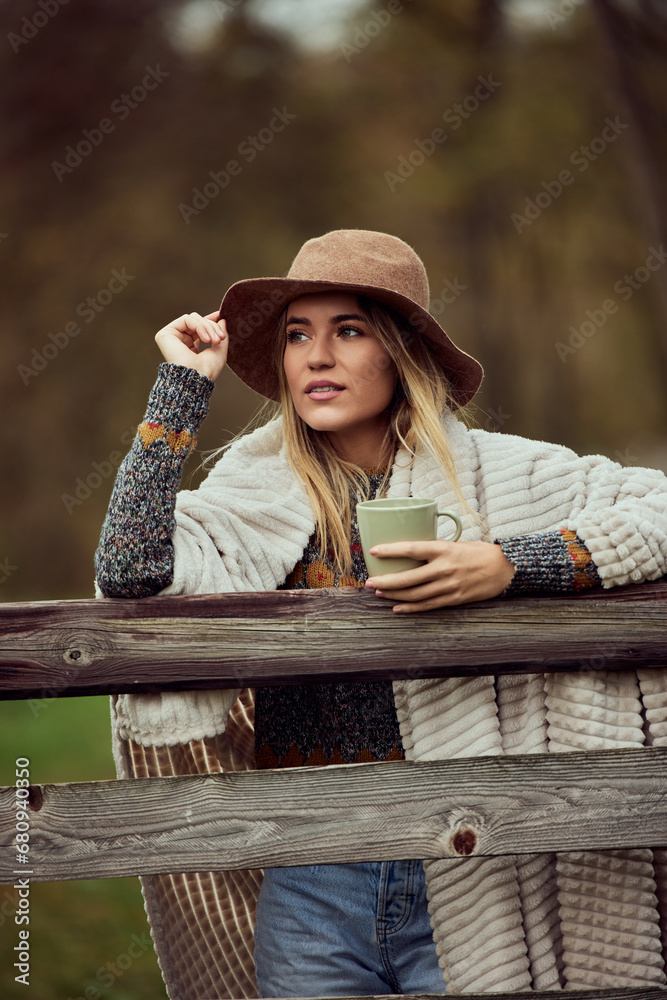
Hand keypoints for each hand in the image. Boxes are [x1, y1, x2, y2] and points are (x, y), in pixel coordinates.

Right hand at [155, 311, 228, 381]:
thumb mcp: (220, 350)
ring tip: (215, 340)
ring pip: (193, 319)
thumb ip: (220, 334)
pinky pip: (186, 319)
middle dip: (212, 326)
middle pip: (198, 321)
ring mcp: (172, 337)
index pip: (198, 327)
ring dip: (208, 327)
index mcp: (189, 347)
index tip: (221, 316)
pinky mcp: (165, 334)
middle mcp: (179, 341)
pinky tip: (206, 338)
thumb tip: (221, 319)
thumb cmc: (207, 371)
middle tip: (220, 338)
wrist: (197, 378)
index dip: (210, 320)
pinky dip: (199, 326)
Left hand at [363, 540, 515, 612]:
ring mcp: (449, 586)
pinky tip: (397, 608)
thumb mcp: (456, 543)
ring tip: (379, 593)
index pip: (412, 549)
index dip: (391, 551)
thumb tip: (411, 552)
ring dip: (394, 596)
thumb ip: (434, 549)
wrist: (504, 569)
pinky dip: (410, 608)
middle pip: (408, 578)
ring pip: (415, 594)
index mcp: (444, 549)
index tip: (373, 551)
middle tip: (369, 582)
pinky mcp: (454, 599)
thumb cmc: (478, 552)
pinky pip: (428, 606)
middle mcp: (445, 568)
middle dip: (385, 581)